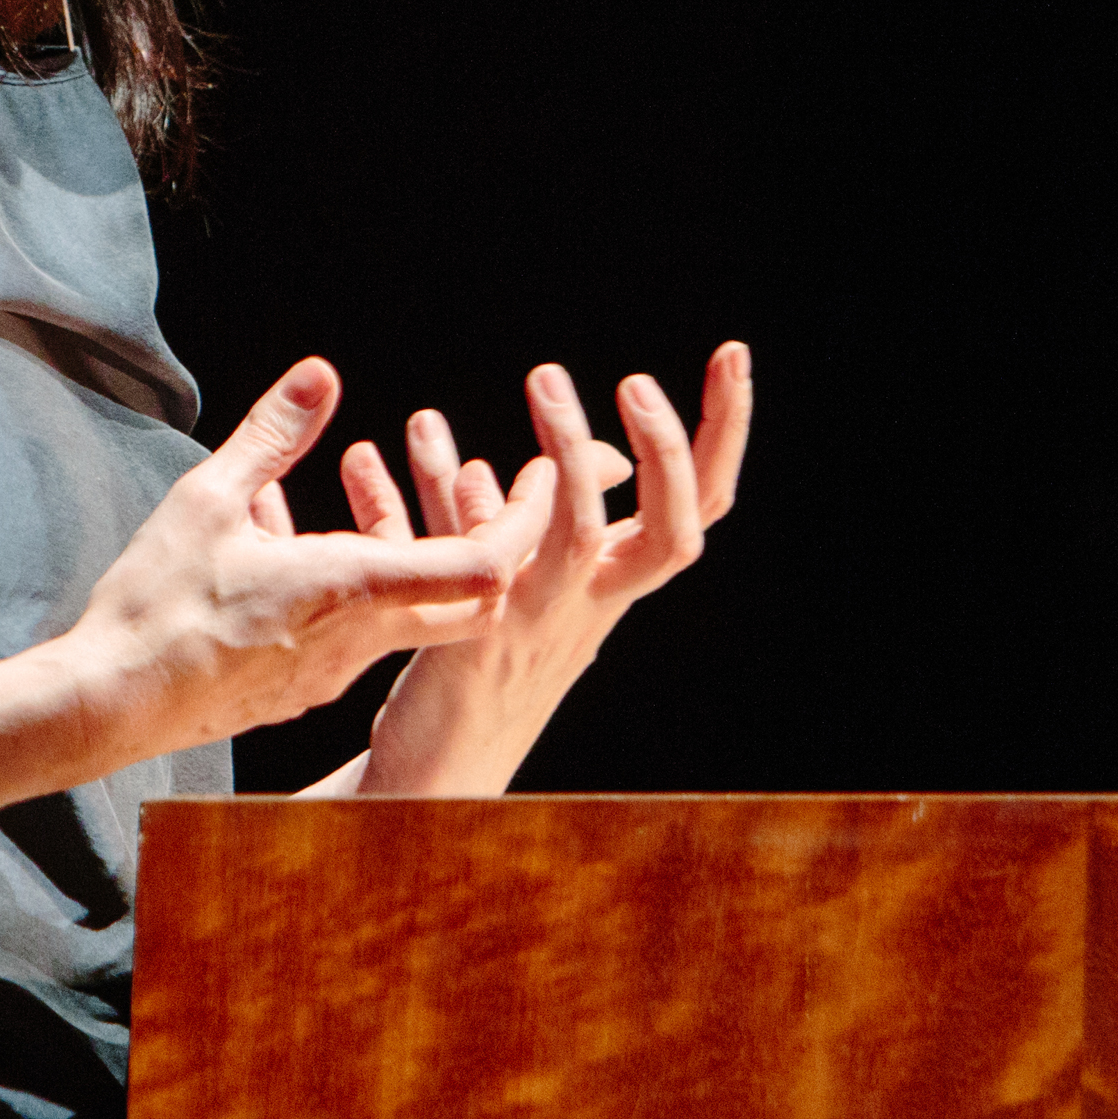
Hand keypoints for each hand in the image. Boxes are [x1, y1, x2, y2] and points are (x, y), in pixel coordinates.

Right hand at [52, 357, 514, 769]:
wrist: (108, 707)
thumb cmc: (154, 604)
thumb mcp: (208, 497)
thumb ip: (274, 433)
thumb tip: (322, 373)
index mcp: (350, 588)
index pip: (483, 565)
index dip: (528, 520)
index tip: (547, 474)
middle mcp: (361, 641)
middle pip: (477, 602)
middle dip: (504, 543)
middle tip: (504, 485)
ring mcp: (336, 674)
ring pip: (415, 613)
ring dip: (417, 554)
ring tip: (382, 488)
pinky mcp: (306, 690)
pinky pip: (362, 634)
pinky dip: (364, 586)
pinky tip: (301, 544)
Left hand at [341, 342, 752, 796]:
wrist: (430, 766)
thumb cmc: (481, 660)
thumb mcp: (531, 573)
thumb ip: (547, 507)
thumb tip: (600, 456)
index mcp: (614, 585)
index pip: (697, 506)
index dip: (723, 434)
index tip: (730, 352)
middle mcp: (592, 607)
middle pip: (672, 535)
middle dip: (669, 450)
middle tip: (637, 380)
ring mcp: (537, 625)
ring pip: (575, 534)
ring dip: (564, 450)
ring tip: (545, 378)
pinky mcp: (473, 643)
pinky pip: (470, 557)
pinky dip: (435, 494)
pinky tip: (387, 449)